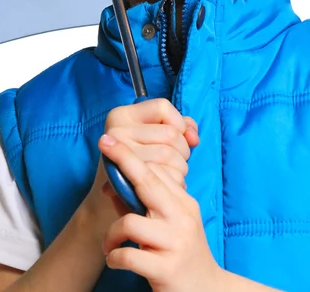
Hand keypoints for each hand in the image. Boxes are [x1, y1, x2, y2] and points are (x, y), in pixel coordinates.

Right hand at [84, 99, 198, 230]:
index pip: (162, 107)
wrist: (121, 201)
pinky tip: (166, 186)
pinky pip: (166, 175)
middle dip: (182, 151)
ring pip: (170, 154)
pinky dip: (175, 182)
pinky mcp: (127, 178)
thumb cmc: (144, 165)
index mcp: (120, 115)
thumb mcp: (156, 138)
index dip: (177, 122)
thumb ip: (180, 128)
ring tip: (168, 175)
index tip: (175, 136)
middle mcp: (116, 130)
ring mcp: (120, 153)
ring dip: (179, 169)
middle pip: (171, 133)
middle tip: (172, 163)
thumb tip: (193, 136)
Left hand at [99, 134, 222, 291]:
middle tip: (102, 148)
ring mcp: (175, 243)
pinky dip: (114, 257)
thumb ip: (141, 203)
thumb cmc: (181, 253)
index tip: (109, 140)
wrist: (207, 291)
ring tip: (109, 245)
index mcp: (183, 203)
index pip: (156, 170)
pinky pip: (129, 256)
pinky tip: (114, 260)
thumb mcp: (167, 225)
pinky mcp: (166, 269)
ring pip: (130, 221)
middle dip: (123, 160)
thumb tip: (109, 184)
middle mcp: (182, 218)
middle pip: (148, 181)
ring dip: (111, 233)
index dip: (130, 154)